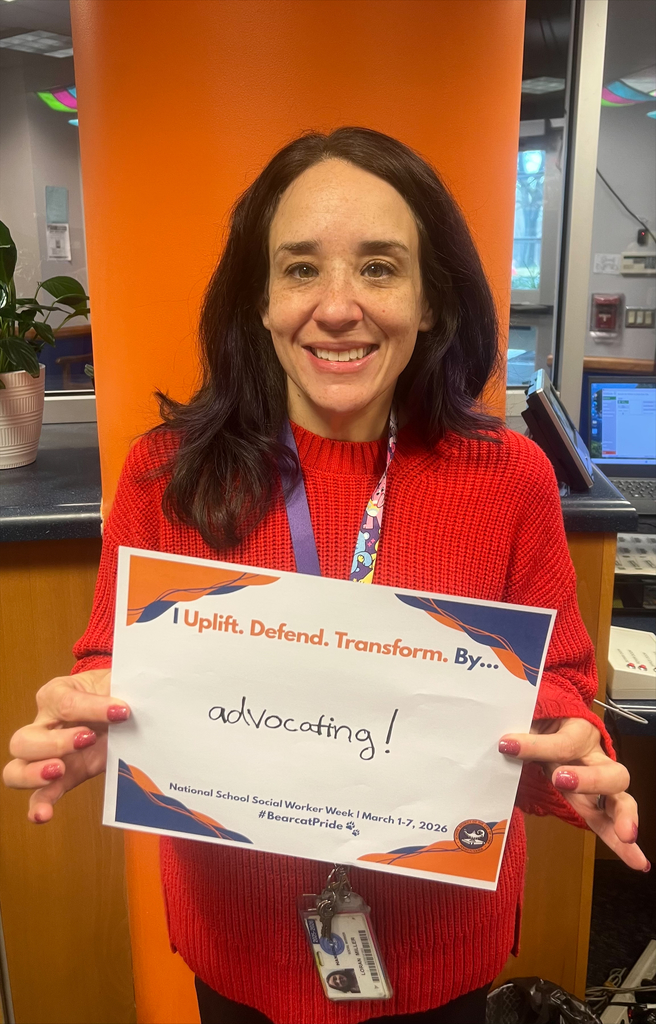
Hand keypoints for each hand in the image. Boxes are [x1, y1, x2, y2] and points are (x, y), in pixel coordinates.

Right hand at [3, 669, 129, 823]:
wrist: (124, 706)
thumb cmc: (115, 690)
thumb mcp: (118, 681)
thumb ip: (124, 687)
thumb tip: (143, 697)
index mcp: (57, 693)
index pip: (64, 702)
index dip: (93, 707)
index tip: (122, 710)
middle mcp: (45, 724)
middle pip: (24, 739)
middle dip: (55, 742)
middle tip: (87, 739)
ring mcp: (48, 755)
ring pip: (17, 769)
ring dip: (35, 774)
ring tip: (60, 771)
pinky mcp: (64, 777)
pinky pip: (40, 795)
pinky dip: (39, 805)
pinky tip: (44, 815)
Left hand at [499, 717, 649, 871]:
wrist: (553, 721)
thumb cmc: (544, 720)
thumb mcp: (533, 718)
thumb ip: (523, 731)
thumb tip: (505, 742)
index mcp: (580, 730)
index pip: (563, 743)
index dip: (535, 745)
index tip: (508, 744)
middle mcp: (596, 757)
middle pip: (608, 770)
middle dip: (590, 780)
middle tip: (561, 780)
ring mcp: (598, 782)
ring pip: (620, 799)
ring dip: (621, 817)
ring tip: (625, 834)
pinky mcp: (593, 802)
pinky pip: (609, 823)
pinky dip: (622, 844)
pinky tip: (636, 861)